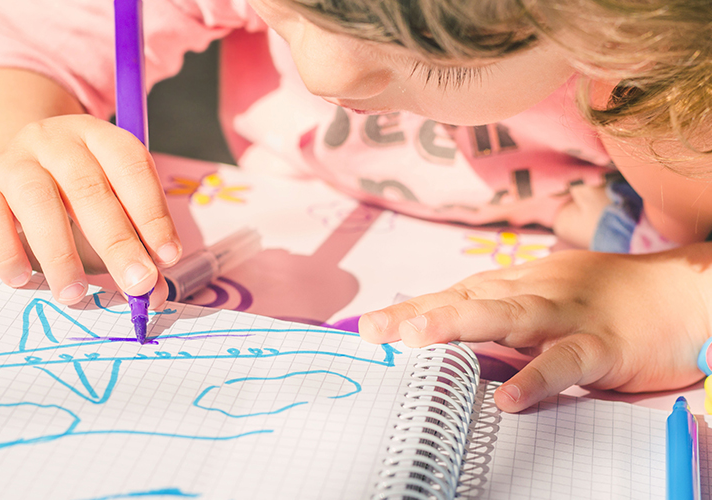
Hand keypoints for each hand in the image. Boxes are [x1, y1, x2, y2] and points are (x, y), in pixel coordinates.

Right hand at [0, 114, 180, 304]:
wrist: (1, 192)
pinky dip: (6, 252)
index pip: (130, 164)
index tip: (167, 256)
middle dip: (118, 241)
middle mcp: (53, 140)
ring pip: (37, 199)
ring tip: (75, 294)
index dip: (152, 211)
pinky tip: (22, 279)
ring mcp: (10, 163)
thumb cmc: (66, 210)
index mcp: (96, 137)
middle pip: (88, 186)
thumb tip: (154, 293)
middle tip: (137, 283)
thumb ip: (133, 250)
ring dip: (61, 253)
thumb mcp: (106, 221)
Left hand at [358, 245, 711, 411]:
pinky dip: (536, 377)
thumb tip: (448, 340)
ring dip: (462, 324)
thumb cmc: (608, 301)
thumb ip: (501, 317)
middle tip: (376, 329)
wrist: (682, 296)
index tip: (369, 325)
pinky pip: (566, 362)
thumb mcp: (546, 301)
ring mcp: (569, 316)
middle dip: (420, 313)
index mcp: (520, 283)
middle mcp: (536, 291)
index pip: (456, 294)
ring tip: (420, 339)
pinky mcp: (603, 345)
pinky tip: (508, 397)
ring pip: (510, 316)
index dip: (412, 308)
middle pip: (470, 299)